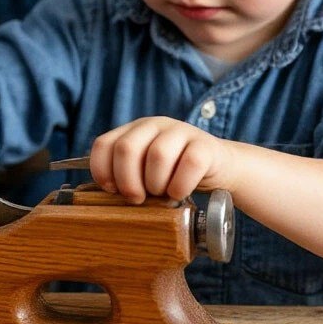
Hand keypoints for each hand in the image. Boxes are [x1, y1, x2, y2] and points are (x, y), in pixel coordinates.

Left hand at [89, 116, 232, 202]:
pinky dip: (180, 186)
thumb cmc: (175, 175)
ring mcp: (181, 131)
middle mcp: (155, 125)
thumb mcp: (145, 173)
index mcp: (134, 130)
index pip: (104, 144)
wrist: (220, 168)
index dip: (102, 171)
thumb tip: (106, 197)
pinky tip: (179, 193)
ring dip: (156, 184)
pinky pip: (189, 164)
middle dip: (128, 181)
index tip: (112, 191)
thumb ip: (126, 176)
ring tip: (162, 194)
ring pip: (158, 154)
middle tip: (137, 198)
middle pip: (127, 148)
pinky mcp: (205, 145)